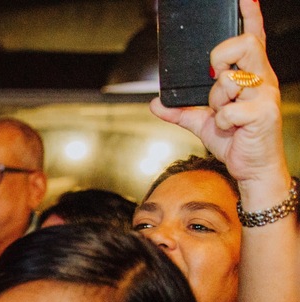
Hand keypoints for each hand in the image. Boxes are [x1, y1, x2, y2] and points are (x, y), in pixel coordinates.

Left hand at [149, 0, 284, 186]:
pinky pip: (228, 111)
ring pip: (231, 79)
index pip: (252, 38)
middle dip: (220, 57)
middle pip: (244, 45)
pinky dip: (220, 122)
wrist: (251, 167)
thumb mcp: (202, 122)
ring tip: (223, 114)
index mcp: (250, 75)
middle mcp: (261, 79)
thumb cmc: (235, 140)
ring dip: (217, 100)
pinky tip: (229, 129)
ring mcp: (265, 95)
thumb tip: (155, 102)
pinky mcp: (263, 113)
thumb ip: (180, 110)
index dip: (249, 17)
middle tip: (213, 77)